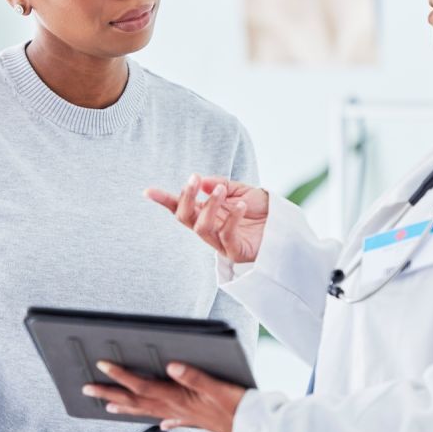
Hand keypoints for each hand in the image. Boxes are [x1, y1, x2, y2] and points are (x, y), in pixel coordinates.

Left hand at [84, 360, 246, 431]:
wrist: (256, 431)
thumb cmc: (238, 407)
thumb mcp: (219, 387)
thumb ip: (195, 376)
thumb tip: (171, 365)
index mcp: (178, 397)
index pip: (142, 386)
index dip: (121, 375)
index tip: (101, 365)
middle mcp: (176, 407)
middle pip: (137, 400)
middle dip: (111, 393)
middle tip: (87, 388)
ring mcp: (185, 415)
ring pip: (149, 411)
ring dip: (127, 407)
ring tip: (109, 406)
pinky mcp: (197, 420)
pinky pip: (173, 420)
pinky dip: (164, 419)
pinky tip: (162, 423)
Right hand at [145, 174, 268, 263]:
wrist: (284, 224)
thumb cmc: (260, 209)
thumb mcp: (240, 190)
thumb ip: (220, 185)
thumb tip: (203, 182)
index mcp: (206, 212)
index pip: (180, 206)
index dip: (164, 200)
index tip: (148, 192)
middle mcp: (209, 228)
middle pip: (185, 218)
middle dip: (186, 198)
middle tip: (194, 180)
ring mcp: (220, 242)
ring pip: (201, 227)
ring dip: (209, 206)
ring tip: (221, 190)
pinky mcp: (235, 251)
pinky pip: (226, 235)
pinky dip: (232, 218)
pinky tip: (242, 206)